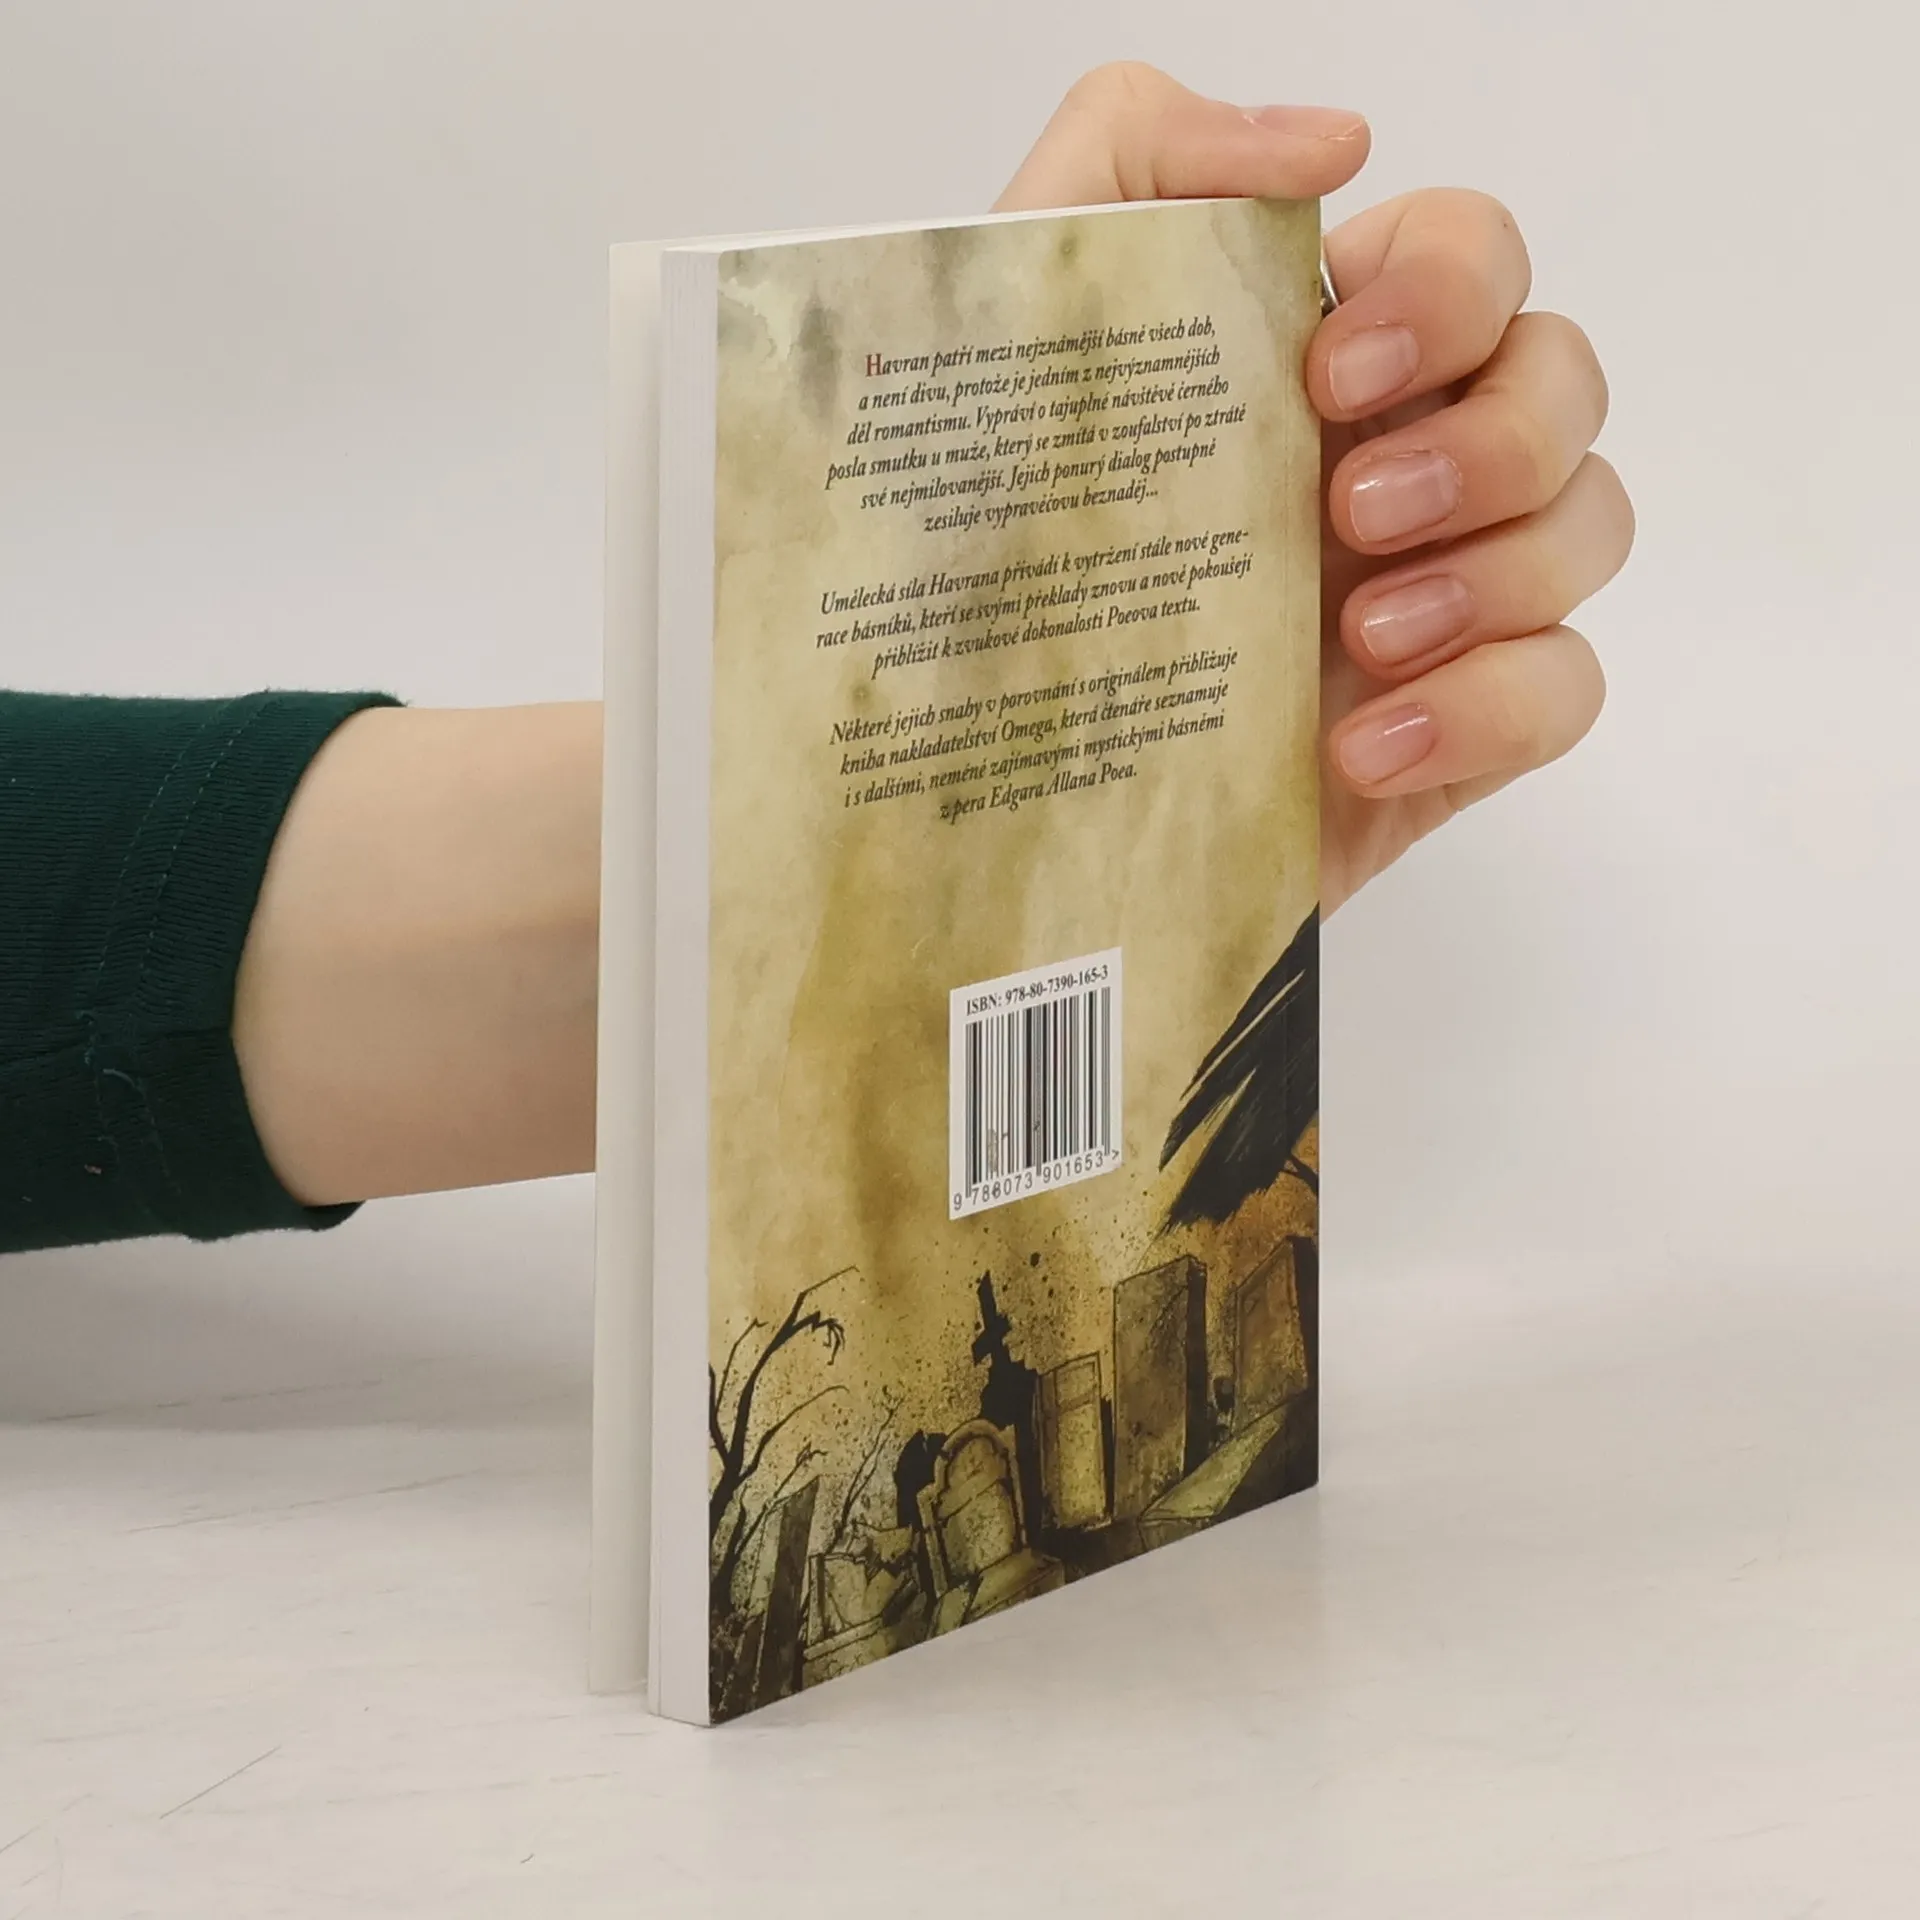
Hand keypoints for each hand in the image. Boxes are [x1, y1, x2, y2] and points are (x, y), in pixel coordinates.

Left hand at [996, 65, 1630, 913]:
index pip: (1472, 256)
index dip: (1445, 293)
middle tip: (1343, 517)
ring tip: (1354, 640)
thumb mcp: (1005, 333)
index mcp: (1313, 361)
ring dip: (1497, 571)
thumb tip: (1335, 139)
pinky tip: (1360, 749)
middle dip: (1488, 438)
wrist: (978, 791)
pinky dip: (1486, 709)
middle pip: (1563, 379)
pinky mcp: (1446, 729)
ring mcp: (1433, 597)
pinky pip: (1566, 689)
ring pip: (1591, 523)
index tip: (1328, 376)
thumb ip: (1129, 162)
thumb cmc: (985, 565)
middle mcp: (1395, 461)